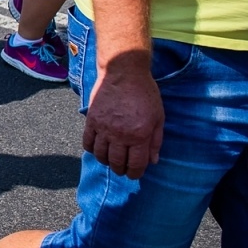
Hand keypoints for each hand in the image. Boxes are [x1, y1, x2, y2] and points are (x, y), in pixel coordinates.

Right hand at [83, 58, 164, 178]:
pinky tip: (98, 149)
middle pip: (117, 163)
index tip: (134, 174)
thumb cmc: (145, 93)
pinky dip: (92, 150)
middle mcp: (120, 135)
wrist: (123, 73)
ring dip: (106, 162)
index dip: (135, 173)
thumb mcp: (159, 117)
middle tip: (122, 169)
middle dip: (121, 170)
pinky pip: (88, 142)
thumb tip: (153, 161)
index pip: (136, 164)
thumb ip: (156, 141)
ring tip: (110, 160)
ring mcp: (103, 128)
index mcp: (140, 135)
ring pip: (101, 155)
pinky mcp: (92, 120)